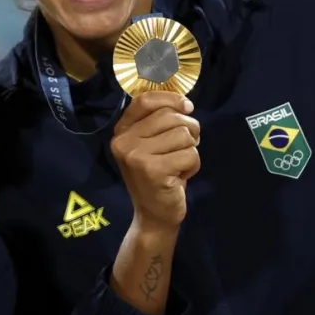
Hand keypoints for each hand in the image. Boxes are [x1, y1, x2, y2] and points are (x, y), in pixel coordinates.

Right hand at [110, 91, 200, 228]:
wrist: (153, 215)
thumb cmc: (157, 174)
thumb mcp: (150, 144)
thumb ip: (159, 121)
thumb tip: (185, 104)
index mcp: (121, 131)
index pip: (145, 100)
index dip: (170, 98)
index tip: (187, 107)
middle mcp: (123, 141)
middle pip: (170, 116)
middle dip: (189, 129)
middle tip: (185, 146)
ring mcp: (136, 156)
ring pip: (183, 135)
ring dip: (190, 150)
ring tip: (178, 164)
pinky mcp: (153, 170)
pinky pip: (190, 154)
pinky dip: (193, 166)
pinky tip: (180, 177)